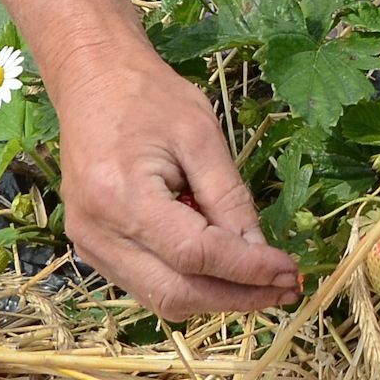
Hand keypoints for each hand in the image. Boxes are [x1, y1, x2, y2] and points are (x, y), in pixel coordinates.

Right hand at [51, 39, 300, 318]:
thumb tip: (260, 251)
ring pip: (161, 297)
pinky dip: (190, 283)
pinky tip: (224, 267)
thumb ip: (229, 198)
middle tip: (286, 287)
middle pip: (176, 291)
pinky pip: (147, 283)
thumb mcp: (201, 136)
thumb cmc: (149, 97)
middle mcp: (97, 233)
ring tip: (262, 282)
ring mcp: (89, 246)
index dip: (247, 269)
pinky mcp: (93, 249)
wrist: (93, 82)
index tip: (290, 272)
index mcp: (120, 197)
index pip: (195, 255)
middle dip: (237, 296)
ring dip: (217, 296)